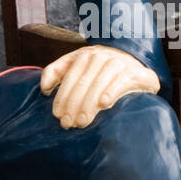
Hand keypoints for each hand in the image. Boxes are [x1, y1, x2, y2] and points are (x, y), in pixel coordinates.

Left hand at [39, 45, 158, 128]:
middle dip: (73, 105)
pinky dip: (111, 91)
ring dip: (89, 104)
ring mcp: (118, 63)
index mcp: (84, 56)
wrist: (136, 65)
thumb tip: (44, 88)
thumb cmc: (101, 70)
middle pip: (83, 82)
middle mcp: (101, 57)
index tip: (57, 114)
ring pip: (99, 83)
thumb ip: (57, 72)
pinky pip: (120, 81)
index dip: (62, 96)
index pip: (69, 77)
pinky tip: (104, 103)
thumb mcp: (78, 66)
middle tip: (68, 123)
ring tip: (82, 122)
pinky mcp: (134, 72)